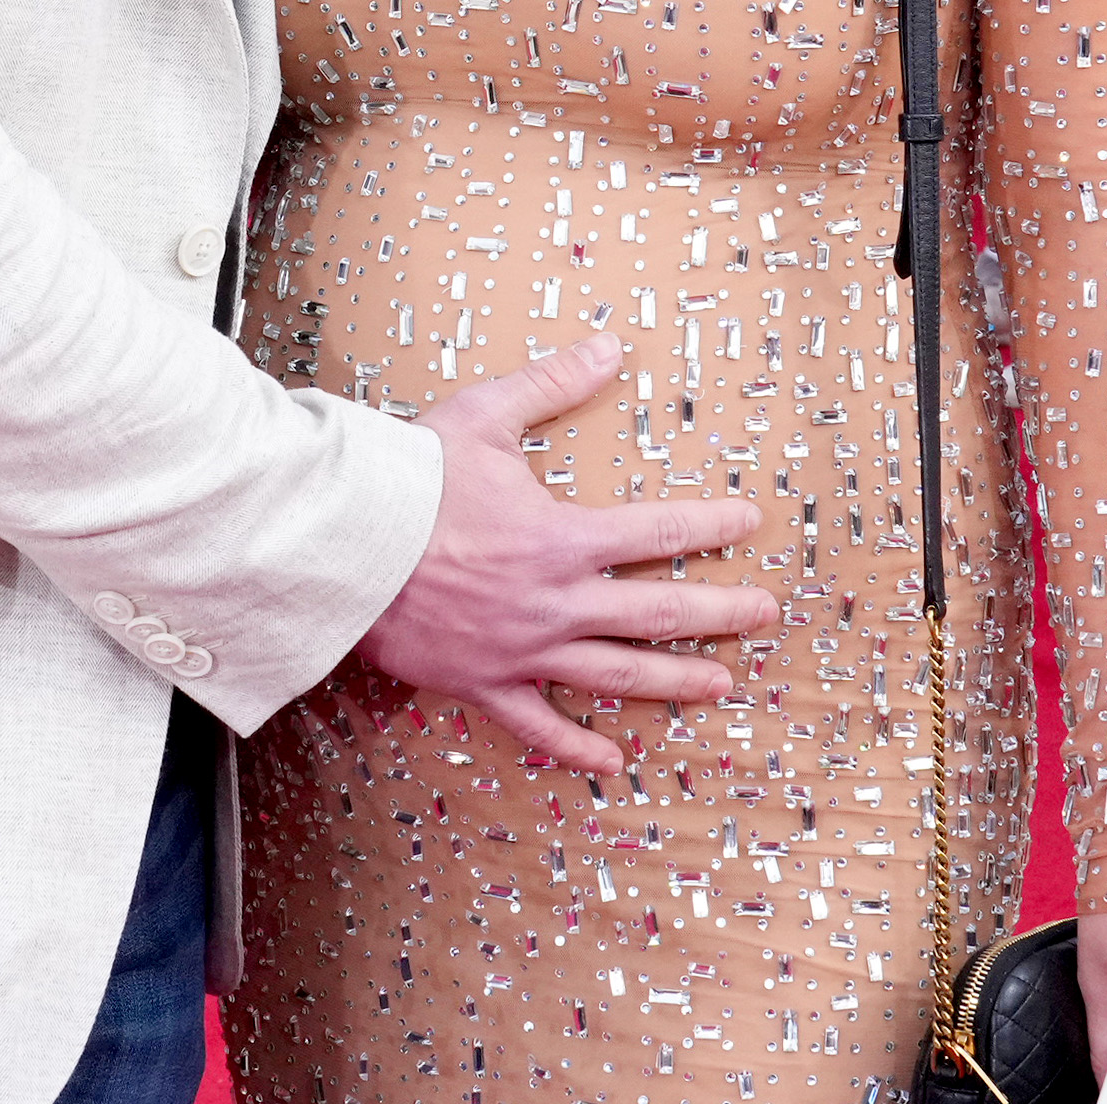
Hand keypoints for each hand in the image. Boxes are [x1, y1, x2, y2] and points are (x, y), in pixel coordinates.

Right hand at [355, 334, 774, 773]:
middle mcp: (554, 601)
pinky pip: (538, 725)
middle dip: (720, 613)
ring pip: (615, 674)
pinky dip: (576, 745)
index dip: (709, 526)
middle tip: (764, 614)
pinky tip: (612, 759)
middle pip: (658, 613)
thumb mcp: (483, 416)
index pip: (656, 534)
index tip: (748, 522)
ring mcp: (522, 649)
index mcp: (561, 537)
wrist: (341, 543)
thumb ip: (551, 384)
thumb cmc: (408, 478)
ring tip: (720, 685)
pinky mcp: (482, 681)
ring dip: (674, 680)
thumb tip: (610, 347)